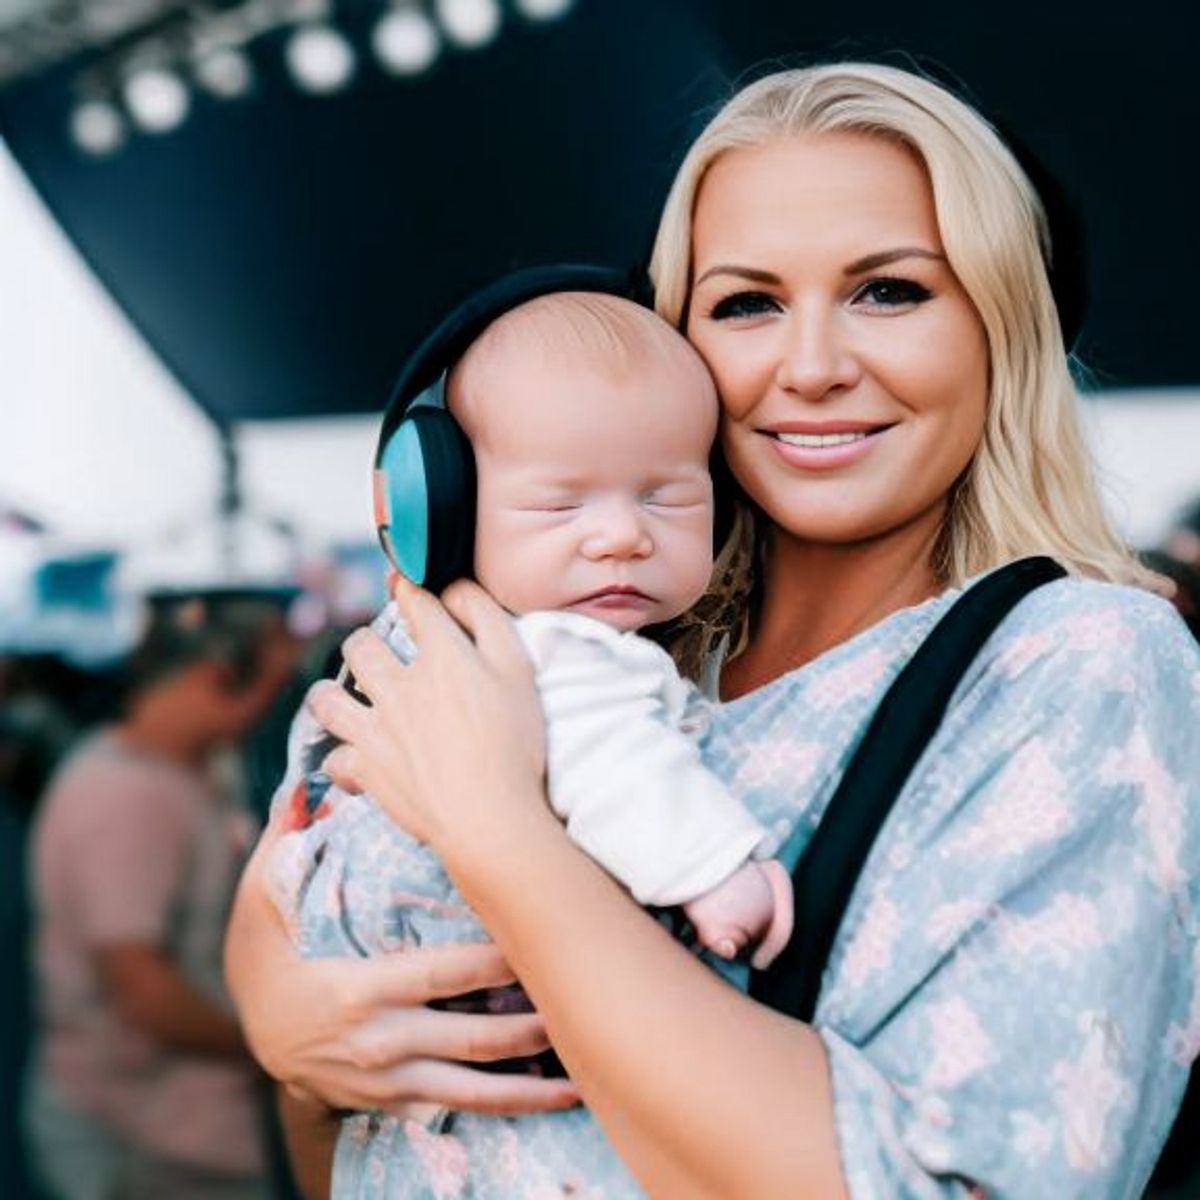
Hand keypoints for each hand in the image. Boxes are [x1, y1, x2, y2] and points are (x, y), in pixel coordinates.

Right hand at [225, 832, 577, 1115]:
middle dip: (530, 1026)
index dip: (493, 962)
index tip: (537, 940)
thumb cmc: (262, 956)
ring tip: (582, 1076)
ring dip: (530, 1087)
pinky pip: (455, 1108)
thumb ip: (284, 845)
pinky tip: (549, 1101)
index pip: (440, 974)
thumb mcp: (259, 899)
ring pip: (470, 1089)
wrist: (248, 1036)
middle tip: (581, 1006)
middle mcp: (379, 1042)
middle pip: (471, 1037)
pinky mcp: (392, 1099)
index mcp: (356, 990)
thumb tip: (302, 790)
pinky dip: (502, 1107)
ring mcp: (387, 1079)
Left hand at [311, 577, 550, 859]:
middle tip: (377, 652)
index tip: (403, 585)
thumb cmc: (514, 743)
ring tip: (340, 696)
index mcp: (441, 655)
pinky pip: (335, 759)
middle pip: (361, 646)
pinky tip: (354, 759)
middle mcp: (399, 685)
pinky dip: (342, 758)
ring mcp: (376, 729)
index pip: (414, 603)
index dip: (408, 587)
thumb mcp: (518, 669)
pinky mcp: (366, 770)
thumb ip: (487, 620)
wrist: (490, 816)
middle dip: (366, 641)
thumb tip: (456, 590)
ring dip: (330, 693)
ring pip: (328, 698)